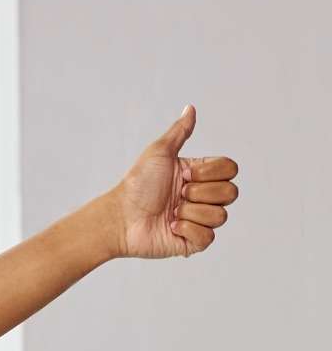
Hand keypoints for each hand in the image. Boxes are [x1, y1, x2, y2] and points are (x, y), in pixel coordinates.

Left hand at [109, 104, 239, 258]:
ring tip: (171, 212)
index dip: (210, 172)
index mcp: (201, 176)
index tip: (185, 174)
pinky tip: (171, 226)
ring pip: (220, 216)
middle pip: (230, 193)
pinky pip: (208, 237)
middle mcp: (203, 197)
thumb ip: (179, 132)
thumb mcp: (159, 153)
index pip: (230, 169)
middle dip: (200, 192)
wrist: (120, 217)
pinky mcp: (193, 242)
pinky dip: (188, 230)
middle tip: (177, 195)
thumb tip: (190, 108)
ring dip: (191, 212)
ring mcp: (200, 220)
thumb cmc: (136, 185)